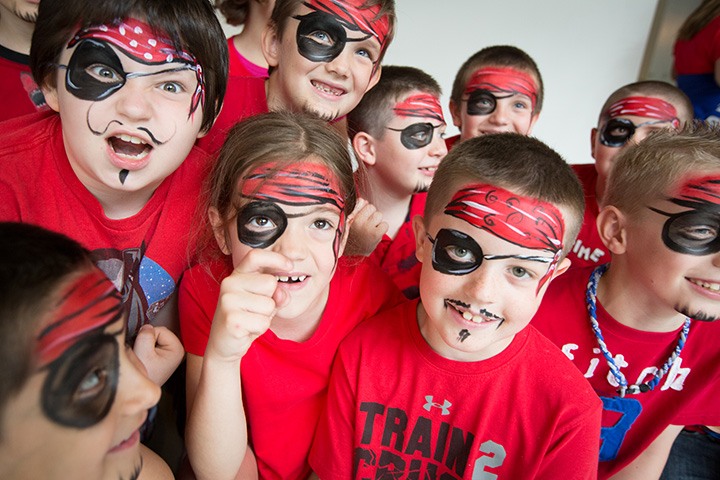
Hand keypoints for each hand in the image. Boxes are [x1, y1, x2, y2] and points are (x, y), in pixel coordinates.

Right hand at [133, 325, 184, 385]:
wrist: (138, 390)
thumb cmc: (142, 373)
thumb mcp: (142, 350)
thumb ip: (146, 334)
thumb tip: (147, 326)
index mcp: (178, 349)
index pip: (160, 330)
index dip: (148, 336)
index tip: (144, 351)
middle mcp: (179, 350)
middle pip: (159, 332)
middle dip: (148, 339)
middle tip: (143, 354)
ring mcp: (173, 353)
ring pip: (155, 337)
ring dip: (147, 343)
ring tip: (144, 357)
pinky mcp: (165, 356)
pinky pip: (154, 343)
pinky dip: (147, 347)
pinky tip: (146, 358)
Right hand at [204, 249, 291, 363]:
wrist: (224, 344)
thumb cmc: (246, 318)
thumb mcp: (264, 302)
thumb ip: (277, 295)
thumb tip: (282, 294)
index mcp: (237, 275)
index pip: (256, 256)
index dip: (275, 258)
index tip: (290, 266)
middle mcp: (229, 283)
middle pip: (270, 283)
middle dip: (271, 300)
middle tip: (255, 310)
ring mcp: (228, 301)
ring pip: (269, 305)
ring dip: (265, 317)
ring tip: (250, 319)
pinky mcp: (231, 319)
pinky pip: (263, 323)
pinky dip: (260, 329)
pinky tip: (246, 329)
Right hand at [345, 198, 387, 255]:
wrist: (351, 250)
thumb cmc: (351, 232)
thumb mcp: (349, 219)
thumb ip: (356, 208)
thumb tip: (364, 200)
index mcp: (353, 218)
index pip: (367, 205)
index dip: (367, 211)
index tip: (363, 218)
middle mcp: (360, 223)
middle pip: (374, 209)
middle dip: (372, 215)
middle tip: (367, 224)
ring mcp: (369, 230)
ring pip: (379, 216)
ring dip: (377, 221)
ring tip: (370, 229)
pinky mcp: (376, 236)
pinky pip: (385, 225)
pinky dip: (382, 228)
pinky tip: (375, 233)